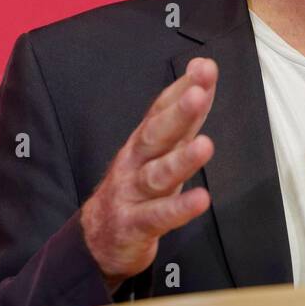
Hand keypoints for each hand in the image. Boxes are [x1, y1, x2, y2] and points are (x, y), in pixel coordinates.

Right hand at [79, 57, 217, 291]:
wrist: (100, 237)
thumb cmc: (137, 186)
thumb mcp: (160, 150)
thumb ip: (184, 117)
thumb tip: (203, 78)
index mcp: (144, 141)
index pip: (162, 109)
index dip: (183, 88)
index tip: (205, 68)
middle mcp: (136, 162)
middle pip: (156, 134)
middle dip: (178, 113)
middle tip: (198, 94)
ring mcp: (133, 192)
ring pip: (157, 174)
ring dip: (181, 160)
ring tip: (204, 146)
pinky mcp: (135, 224)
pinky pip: (159, 216)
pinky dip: (180, 208)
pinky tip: (201, 199)